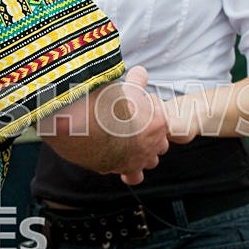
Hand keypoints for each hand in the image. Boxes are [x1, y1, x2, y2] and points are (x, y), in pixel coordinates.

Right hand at [40, 65, 169, 183]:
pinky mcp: (124, 169)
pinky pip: (133, 177)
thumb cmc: (107, 105)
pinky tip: (118, 160)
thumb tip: (140, 72)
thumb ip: (137, 79)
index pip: (161, 117)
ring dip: (143, 154)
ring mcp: (140, 159)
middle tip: (133, 125)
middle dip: (150, 135)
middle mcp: (153, 145)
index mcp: (158, 123)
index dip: (149, 110)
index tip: (136, 105)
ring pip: (150, 161)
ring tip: (128, 144)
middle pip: (160, 142)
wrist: (87, 127)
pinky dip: (129, 171)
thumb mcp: (126, 86)